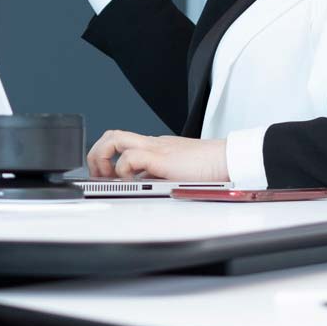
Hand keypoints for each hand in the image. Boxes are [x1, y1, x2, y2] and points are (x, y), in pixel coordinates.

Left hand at [86, 131, 227, 181]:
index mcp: (155, 146)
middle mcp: (152, 143)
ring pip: (114, 139)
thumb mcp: (177, 171)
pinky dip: (123, 170)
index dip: (106, 156)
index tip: (103, 175)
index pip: (121, 142)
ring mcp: (156, 148)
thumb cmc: (211, 167)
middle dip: (97, 155)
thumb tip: (143, 189)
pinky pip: (130, 158)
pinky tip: (130, 182)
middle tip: (99, 175)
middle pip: (111, 136)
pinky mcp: (161, 158)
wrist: (229, 159)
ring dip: (103, 158)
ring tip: (106, 177)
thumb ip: (159, 177)